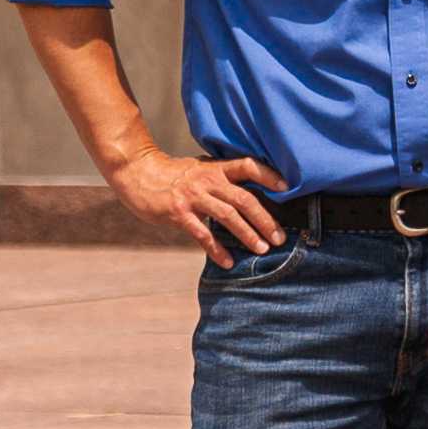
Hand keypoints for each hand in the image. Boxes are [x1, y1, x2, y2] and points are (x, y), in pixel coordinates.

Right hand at [112, 148, 288, 261]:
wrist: (138, 174)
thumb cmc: (173, 175)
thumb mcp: (200, 170)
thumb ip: (221, 180)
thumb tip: (248, 198)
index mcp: (215, 168)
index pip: (248, 166)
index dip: (269, 175)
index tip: (288, 187)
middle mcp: (208, 181)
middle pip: (244, 198)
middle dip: (264, 219)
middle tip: (278, 237)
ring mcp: (194, 197)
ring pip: (228, 216)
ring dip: (247, 234)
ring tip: (261, 249)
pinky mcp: (179, 213)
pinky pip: (203, 234)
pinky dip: (217, 250)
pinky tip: (228, 262)